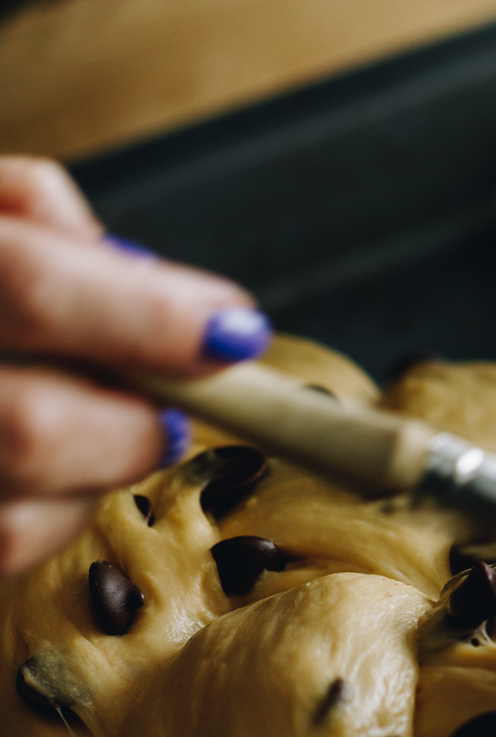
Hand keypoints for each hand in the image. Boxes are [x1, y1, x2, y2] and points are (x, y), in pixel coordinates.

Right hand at [0, 158, 270, 573]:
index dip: (147, 317)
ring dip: (85, 485)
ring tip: (86, 435)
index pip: (27, 284)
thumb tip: (144, 281)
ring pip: (11, 521)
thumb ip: (29, 214)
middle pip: (30, 427)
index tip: (232, 331)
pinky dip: (36, 521)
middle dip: (127, 427)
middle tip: (161, 407)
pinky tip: (24, 477)